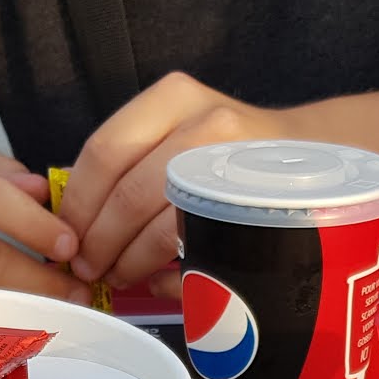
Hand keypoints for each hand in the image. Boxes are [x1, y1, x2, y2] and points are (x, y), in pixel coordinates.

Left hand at [57, 72, 274, 290]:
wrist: (312, 153)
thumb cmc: (225, 153)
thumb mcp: (179, 133)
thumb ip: (130, 168)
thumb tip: (76, 231)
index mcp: (172, 98)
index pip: (103, 152)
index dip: (78, 204)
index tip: (65, 238)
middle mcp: (205, 122)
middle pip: (128, 193)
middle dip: (98, 242)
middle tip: (88, 270)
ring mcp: (236, 167)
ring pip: (160, 225)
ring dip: (128, 262)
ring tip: (117, 277)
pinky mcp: (254, 209)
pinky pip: (199, 249)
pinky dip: (168, 273)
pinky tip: (157, 281)